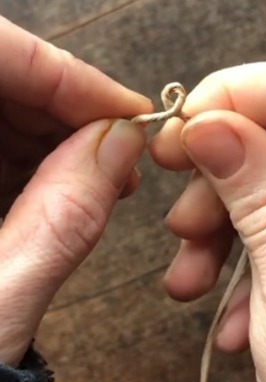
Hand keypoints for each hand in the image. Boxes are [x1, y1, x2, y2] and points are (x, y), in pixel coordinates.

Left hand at [0, 16, 150, 364]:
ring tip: (110, 171)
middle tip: (124, 143)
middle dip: (67, 105)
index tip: (120, 107)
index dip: (57, 73)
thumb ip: (63, 215)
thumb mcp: (0, 294)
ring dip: (62, 132)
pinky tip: (78, 184)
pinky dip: (43, 158)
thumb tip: (121, 146)